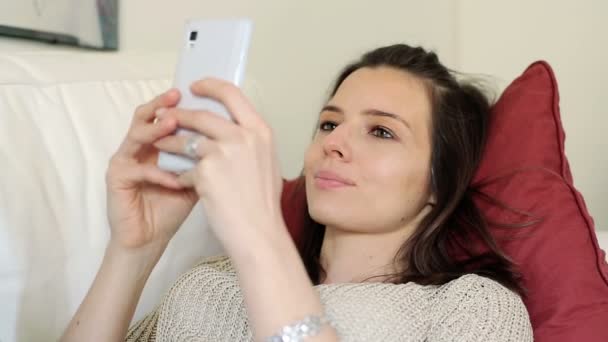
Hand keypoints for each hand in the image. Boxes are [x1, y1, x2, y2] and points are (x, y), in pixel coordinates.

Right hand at [105, 89, 197, 253]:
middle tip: (178, 96)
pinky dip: (160, 173)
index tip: (197, 93)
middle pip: (146, 115)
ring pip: (137, 135)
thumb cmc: (170, 208)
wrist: (149, 239)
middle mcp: (137, 147)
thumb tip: (229, 136)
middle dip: (162, 105)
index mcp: (155, 143)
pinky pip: (139, 169)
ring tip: (172, 124)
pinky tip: (177, 180)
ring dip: (156, 130)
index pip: (164, 114)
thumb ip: (203, 157)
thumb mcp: (195, 178)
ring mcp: (124, 160)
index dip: (178, 103)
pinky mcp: (117, 177)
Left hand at [152, 79, 283, 251]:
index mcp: (260, 131)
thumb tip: (228, 128)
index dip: (211, 86)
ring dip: (170, 141)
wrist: (259, 233)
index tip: (195, 87)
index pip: (232, 94)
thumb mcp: (265, 162)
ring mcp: (224, 152)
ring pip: (186, 138)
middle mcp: (244, 136)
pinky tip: (178, 181)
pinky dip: (179, 173)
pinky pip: (185, 166)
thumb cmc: (263, 204)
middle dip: (180, 115)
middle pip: (203, 115)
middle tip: (165, 115)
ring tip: (161, 145)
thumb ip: (248, 141)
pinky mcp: (206, 171)